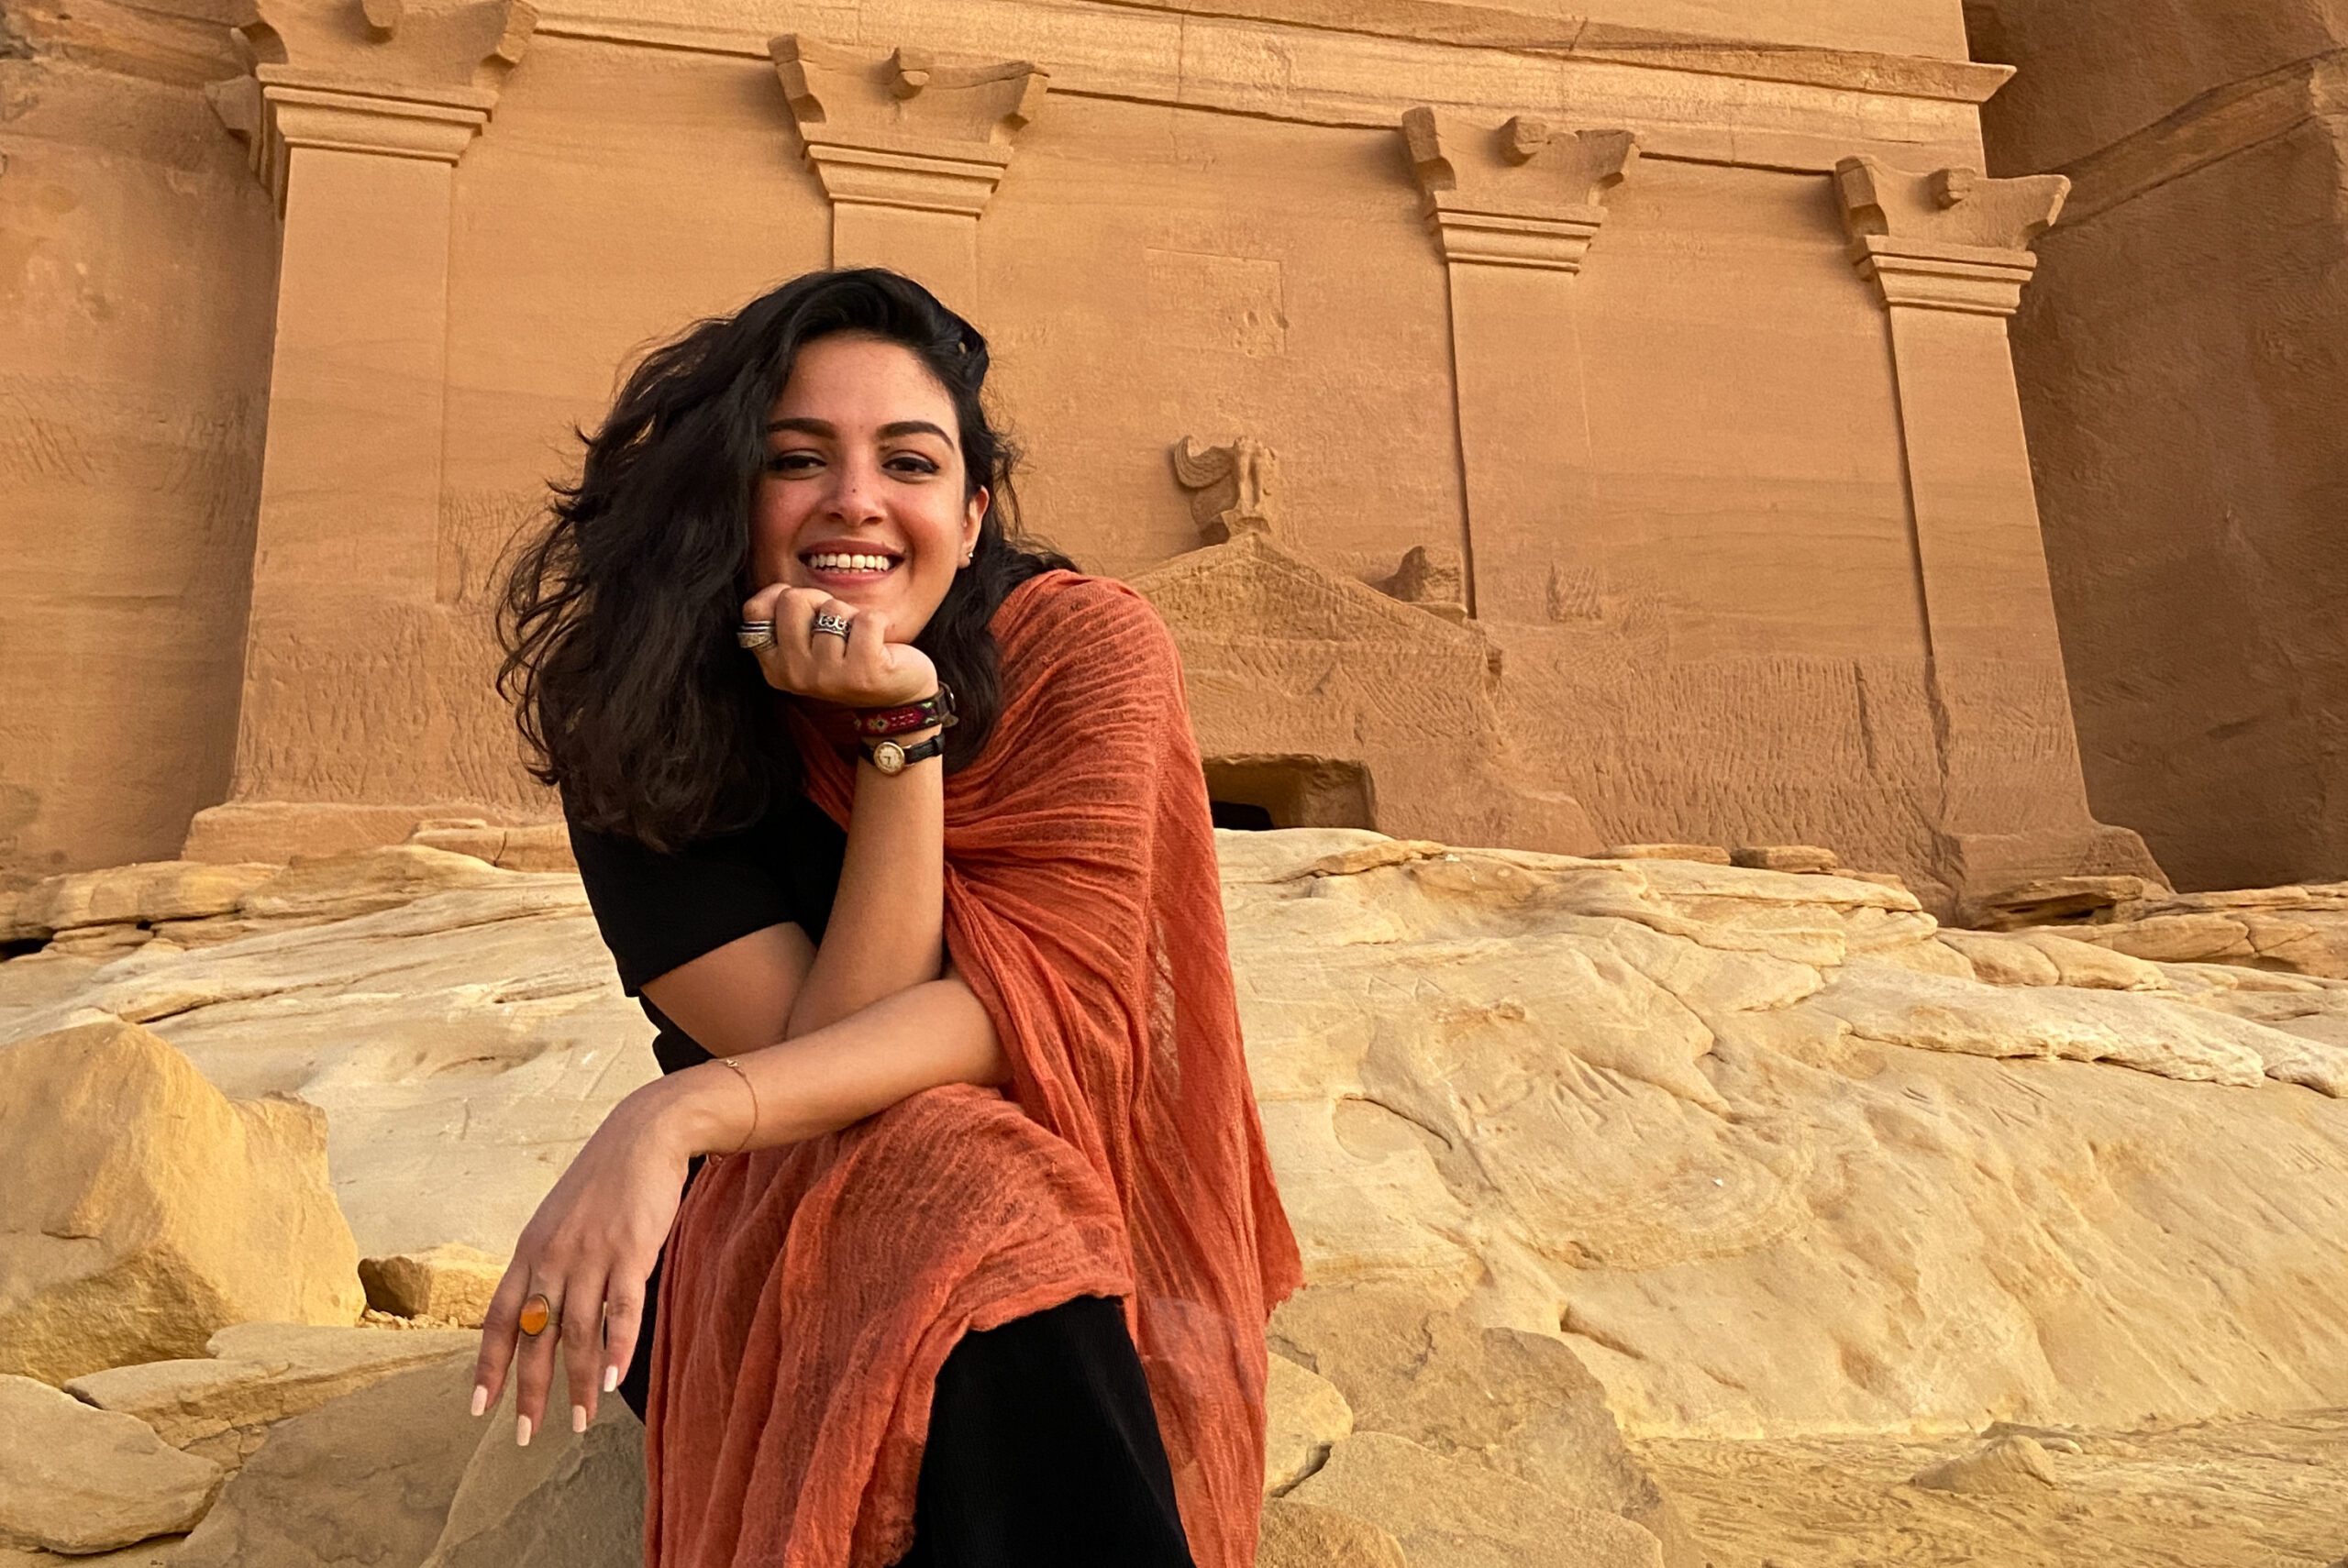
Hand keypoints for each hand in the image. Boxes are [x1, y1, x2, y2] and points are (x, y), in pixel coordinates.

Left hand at [469, 1083, 692, 1443]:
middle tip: (526, 1435)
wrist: (643, 1135)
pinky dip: (616, 1349)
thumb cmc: (604, 1180)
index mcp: (529, 1251)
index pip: (498, 1319)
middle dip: (530, 1391)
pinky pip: (621, 1310)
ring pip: (578, 1333)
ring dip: (577, 1383)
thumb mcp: (558, 1219)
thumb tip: (537, 1311)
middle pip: (534, 1337)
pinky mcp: (632, 1253)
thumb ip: (546, 1262)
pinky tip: (612, 1381)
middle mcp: (552, 1258)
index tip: (479, 1408)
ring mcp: (591, 1256)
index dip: (488, 1366)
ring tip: (579, 1422)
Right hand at [743, 584, 938, 708]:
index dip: (780, 596)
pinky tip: (880, 643)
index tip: (804, 611)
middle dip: (820, 602)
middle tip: (836, 627)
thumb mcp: (808, 642)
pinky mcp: (863, 673)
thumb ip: (784, 617)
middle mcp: (794, 675)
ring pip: (833, 609)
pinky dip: (879, 621)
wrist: (898, 694)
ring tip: (858, 640)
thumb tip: (779, 591)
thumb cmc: (850, 656)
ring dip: (852, 617)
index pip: (755, 612)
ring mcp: (827, 676)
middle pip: (793, 600)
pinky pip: (867, 619)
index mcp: (774, 667)